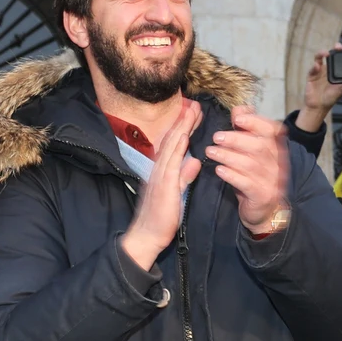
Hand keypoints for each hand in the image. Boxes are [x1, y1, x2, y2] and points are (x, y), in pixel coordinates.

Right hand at [120, 101, 203, 270]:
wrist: (146, 236)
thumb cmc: (160, 219)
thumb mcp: (176, 195)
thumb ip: (184, 177)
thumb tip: (195, 161)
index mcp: (162, 171)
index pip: (174, 145)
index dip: (184, 128)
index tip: (194, 114)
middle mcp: (159, 169)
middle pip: (172, 140)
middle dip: (184, 121)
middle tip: (195, 104)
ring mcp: (159, 176)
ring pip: (171, 147)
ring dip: (182, 128)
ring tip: (192, 112)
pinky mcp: (163, 186)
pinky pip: (171, 163)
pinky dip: (178, 148)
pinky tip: (184, 137)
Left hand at [207, 106, 291, 235]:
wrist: (264, 210)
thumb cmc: (254, 176)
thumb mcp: (251, 152)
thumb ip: (246, 130)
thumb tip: (238, 110)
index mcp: (277, 149)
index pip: (272, 130)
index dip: (255, 122)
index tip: (237, 117)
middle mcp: (278, 163)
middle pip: (259, 146)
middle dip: (236, 139)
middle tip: (216, 137)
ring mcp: (272, 180)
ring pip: (250, 165)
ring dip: (228, 156)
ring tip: (210, 152)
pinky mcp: (262, 195)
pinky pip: (246, 183)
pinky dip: (231, 175)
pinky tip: (219, 170)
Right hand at [297, 44, 341, 132]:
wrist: (318, 106)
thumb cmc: (330, 98)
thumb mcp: (339, 93)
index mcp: (337, 70)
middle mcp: (329, 68)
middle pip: (332, 54)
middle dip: (335, 48)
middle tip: (338, 46)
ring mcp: (319, 70)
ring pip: (320, 57)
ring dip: (322, 53)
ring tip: (326, 53)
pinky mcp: (312, 74)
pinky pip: (313, 68)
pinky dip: (315, 66)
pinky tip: (317, 66)